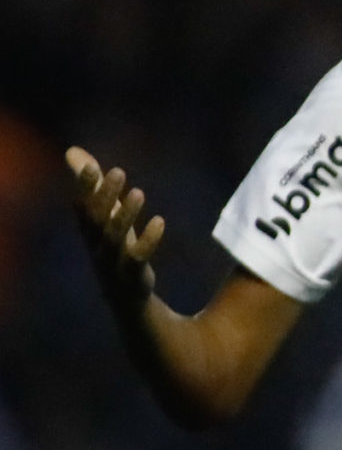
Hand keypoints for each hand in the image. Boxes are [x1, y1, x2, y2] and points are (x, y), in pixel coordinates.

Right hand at [65, 147, 164, 313]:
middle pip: (95, 220)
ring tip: (139, 192)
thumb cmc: (115, 248)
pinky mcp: (132, 275)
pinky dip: (147, 240)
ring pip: (113, 238)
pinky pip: (137, 258)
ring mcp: (112, 262)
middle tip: (117, 171)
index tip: (91, 165)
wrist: (126, 298)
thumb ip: (93, 186)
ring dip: (125, 215)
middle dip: (104, 196)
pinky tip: (159, 221)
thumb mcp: (105, 216)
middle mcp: (96, 245)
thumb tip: (73, 152)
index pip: (81, 207)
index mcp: (89, 231)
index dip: (83, 187)